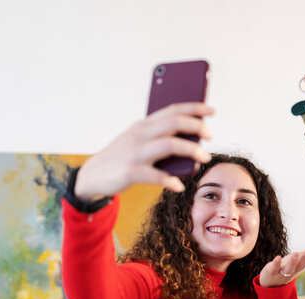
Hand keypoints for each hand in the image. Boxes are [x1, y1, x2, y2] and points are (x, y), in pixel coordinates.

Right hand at [74, 103, 213, 200]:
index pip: (172, 109)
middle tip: (212, 135)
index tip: (212, 110)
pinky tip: (179, 185)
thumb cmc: (123, 157)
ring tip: (204, 158)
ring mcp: (135, 153)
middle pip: (174, 123)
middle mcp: (140, 134)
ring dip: (191, 150)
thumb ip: (160, 137)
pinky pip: (155, 175)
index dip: (194, 108)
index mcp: (144, 125)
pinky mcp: (130, 172)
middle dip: (197, 126)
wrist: (93, 175)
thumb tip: (192, 140)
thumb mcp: (139, 141)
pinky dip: (170, 180)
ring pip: (169, 145)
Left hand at [259, 247, 304, 287]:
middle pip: (300, 266)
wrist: (272, 283)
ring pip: (289, 268)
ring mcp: (283, 272)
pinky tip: (278, 257)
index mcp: (301, 267)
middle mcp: (293, 270)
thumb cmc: (289, 267)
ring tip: (295, 254)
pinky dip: (276, 263)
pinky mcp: (272, 271)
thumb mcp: (302, 261)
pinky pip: (274, 268)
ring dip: (292, 262)